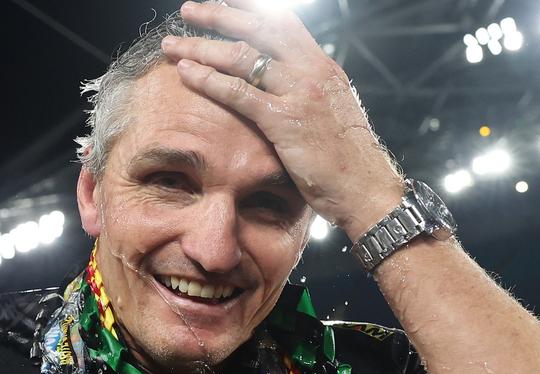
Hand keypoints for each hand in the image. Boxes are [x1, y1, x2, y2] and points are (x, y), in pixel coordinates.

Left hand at [163, 0, 404, 239]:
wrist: (366, 189)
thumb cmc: (348, 161)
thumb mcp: (333, 113)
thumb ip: (309, 95)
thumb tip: (286, 90)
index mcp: (323, 67)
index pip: (283, 23)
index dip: (251, 10)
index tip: (224, 4)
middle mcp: (312, 70)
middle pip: (258, 28)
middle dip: (219, 14)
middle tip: (189, 9)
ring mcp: (298, 93)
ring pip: (242, 57)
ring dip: (202, 47)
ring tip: (173, 45)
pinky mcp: (284, 120)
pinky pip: (238, 92)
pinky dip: (208, 80)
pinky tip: (186, 74)